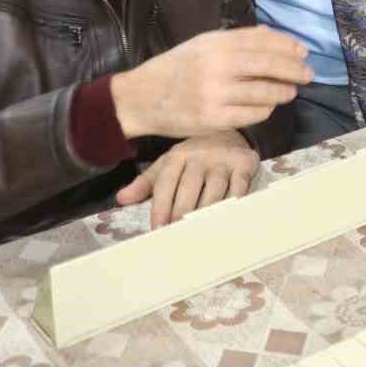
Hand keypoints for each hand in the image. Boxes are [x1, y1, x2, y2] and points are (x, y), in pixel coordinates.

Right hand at [111, 27, 311, 138]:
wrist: (140, 98)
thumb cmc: (175, 69)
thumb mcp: (202, 44)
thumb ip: (237, 39)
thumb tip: (273, 34)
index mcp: (214, 43)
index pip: (261, 41)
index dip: (286, 46)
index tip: (302, 52)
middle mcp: (215, 66)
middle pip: (268, 65)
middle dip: (294, 70)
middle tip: (308, 74)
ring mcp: (215, 94)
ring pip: (264, 92)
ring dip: (283, 92)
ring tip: (290, 91)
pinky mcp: (213, 120)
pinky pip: (253, 115)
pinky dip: (265, 110)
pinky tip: (268, 106)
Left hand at [116, 130, 259, 229]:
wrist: (228, 132)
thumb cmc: (194, 156)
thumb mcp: (168, 164)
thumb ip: (146, 183)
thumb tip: (121, 199)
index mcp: (177, 156)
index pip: (165, 183)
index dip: (160, 207)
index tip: (158, 229)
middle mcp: (200, 155)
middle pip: (188, 188)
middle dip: (182, 213)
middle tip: (178, 234)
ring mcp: (222, 159)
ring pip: (214, 189)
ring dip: (206, 212)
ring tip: (200, 231)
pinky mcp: (244, 163)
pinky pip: (239, 185)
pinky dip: (234, 202)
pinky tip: (228, 216)